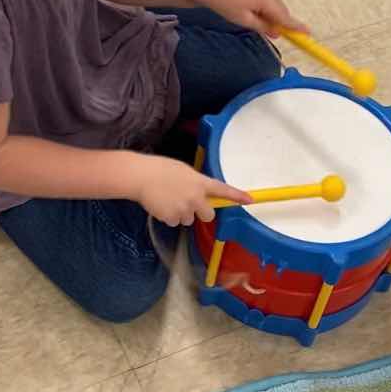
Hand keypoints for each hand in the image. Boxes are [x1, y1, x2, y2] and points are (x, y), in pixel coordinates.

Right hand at [132, 155, 251, 226]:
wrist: (141, 176)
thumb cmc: (160, 169)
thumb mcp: (183, 171)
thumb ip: (195, 182)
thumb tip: (200, 192)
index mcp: (200, 182)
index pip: (223, 189)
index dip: (238, 196)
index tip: (250, 200)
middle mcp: (195, 197)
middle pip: (208, 214)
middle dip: (200, 212)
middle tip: (188, 203)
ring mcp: (184, 209)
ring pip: (189, 219)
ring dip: (181, 213)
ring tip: (168, 199)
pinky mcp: (172, 218)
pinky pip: (174, 222)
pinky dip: (168, 216)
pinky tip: (161, 205)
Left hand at [193, 0, 307, 38]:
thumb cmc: (226, 5)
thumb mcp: (245, 20)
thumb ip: (263, 26)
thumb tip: (277, 32)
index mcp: (266, 0)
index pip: (285, 16)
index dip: (296, 26)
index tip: (308, 33)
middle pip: (282, 11)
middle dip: (285, 23)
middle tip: (288, 36)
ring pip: (275, 6)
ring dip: (276, 17)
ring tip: (272, 30)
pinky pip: (269, 2)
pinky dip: (270, 11)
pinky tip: (263, 19)